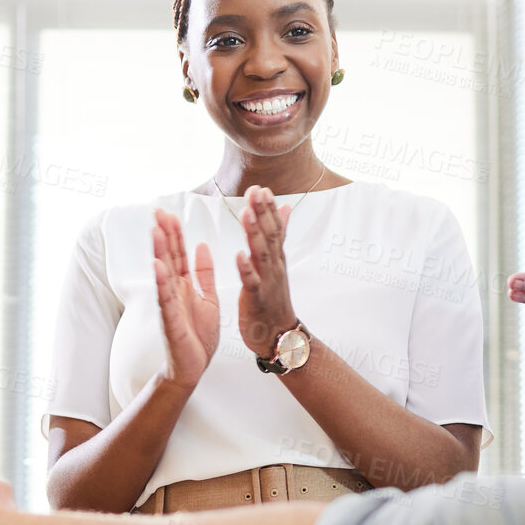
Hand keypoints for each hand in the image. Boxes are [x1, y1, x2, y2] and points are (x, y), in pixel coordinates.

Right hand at [152, 208, 219, 391]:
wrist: (194, 367)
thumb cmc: (198, 336)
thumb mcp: (209, 298)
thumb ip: (204, 274)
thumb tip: (201, 246)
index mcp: (185, 286)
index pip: (178, 254)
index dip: (175, 233)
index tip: (169, 212)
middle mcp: (174, 292)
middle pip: (168, 258)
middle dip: (164, 235)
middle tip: (158, 211)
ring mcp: (170, 306)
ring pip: (164, 275)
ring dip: (159, 253)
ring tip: (156, 231)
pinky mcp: (171, 322)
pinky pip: (166, 300)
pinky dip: (161, 283)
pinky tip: (158, 267)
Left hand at [233, 186, 299, 355]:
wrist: (280, 336)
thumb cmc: (274, 300)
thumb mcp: (278, 264)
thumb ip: (279, 235)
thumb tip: (285, 208)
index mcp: (276, 259)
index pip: (274, 229)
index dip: (268, 208)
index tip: (261, 188)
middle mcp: (274, 267)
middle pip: (269, 236)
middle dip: (262, 213)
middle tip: (255, 191)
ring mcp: (267, 283)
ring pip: (261, 254)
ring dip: (254, 233)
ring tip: (247, 213)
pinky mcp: (257, 299)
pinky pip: (252, 282)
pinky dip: (246, 268)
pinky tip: (239, 255)